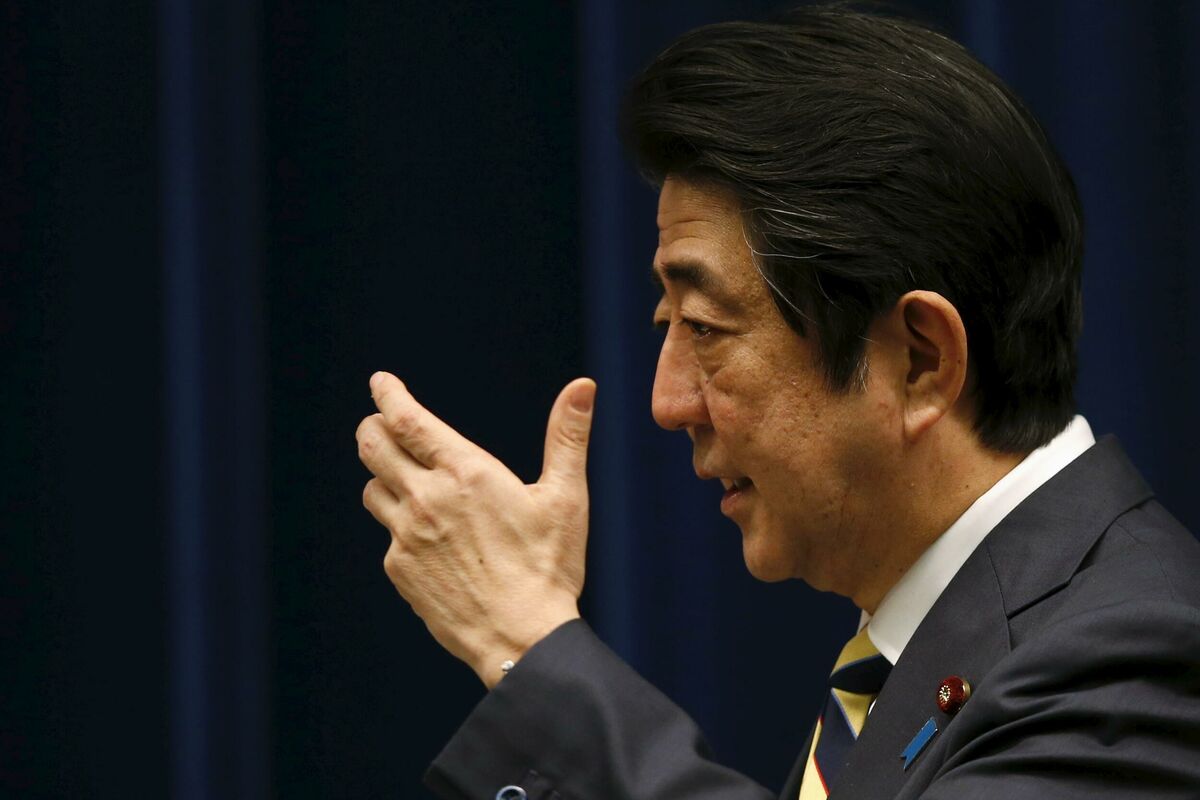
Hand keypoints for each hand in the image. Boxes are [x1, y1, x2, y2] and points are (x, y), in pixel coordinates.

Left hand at [357, 371, 596, 687]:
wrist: (521, 638)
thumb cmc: (549, 567)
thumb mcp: (566, 497)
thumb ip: (568, 436)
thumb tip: (583, 386)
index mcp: (465, 473)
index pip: (407, 420)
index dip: (388, 395)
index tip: (380, 382)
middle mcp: (427, 499)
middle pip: (372, 446)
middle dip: (373, 426)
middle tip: (381, 422)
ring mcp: (406, 536)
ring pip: (374, 489)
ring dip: (384, 475)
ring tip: (406, 478)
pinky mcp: (399, 570)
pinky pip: (387, 535)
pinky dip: (399, 524)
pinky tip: (428, 536)